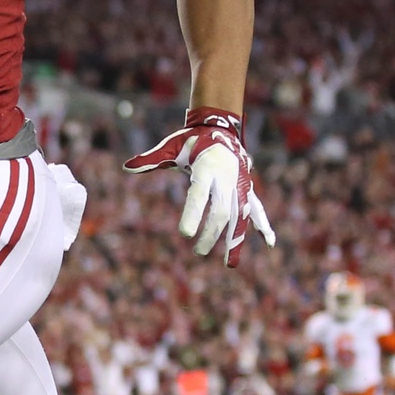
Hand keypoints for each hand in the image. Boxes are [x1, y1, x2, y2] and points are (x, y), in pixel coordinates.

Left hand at [123, 108, 275, 267]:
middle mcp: (226, 179)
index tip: (185, 234)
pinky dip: (263, 225)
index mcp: (206, 169)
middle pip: (220, 211)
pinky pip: (257, 209)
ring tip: (229, 263)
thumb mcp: (170, 147)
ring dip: (235, 239)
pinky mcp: (247, 190)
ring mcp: (240, 185)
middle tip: (198, 251)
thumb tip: (126, 166)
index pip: (199, 195)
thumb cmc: (191, 141)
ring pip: (240, 216)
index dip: (192, 214)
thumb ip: (151, 159)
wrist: (220, 130)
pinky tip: (269, 242)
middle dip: (210, 234)